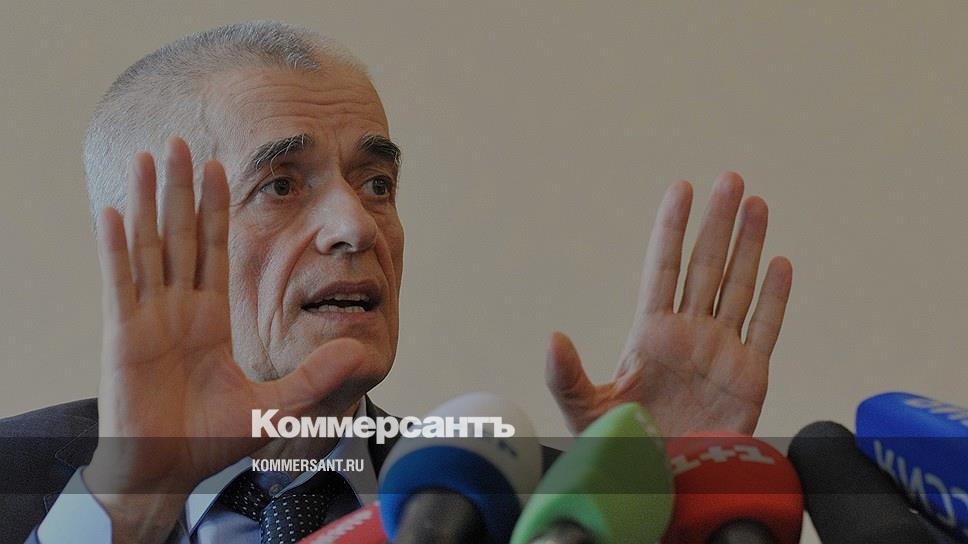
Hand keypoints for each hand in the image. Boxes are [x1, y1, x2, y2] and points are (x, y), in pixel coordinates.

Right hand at [86, 138, 364, 540]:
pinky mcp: (123, 332)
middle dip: (182, 189)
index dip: (217, 210)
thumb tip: (364, 352)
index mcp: (212, 317)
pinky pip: (120, 281)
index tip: (224, 168)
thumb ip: (317, 376)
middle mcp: (179, 307)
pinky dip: (115, 246)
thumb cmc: (214, 438)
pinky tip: (113, 210)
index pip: (216, 250)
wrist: (170, 468)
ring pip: (149, 245)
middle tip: (182, 141)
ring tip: (148, 155)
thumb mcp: (278, 405)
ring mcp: (149, 315)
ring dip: (147, 200)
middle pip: (181, 234)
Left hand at [545, 172, 791, 435]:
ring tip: (756, 204)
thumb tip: (554, 337)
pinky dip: (774, 297)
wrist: (665, 485)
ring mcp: (721, 351)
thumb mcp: (585, 412)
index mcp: (650, 334)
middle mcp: (689, 334)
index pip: (665, 268)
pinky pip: (765, 328)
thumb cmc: (622, 449)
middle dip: (718, 222)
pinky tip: (779, 263)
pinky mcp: (749, 376)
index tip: (681, 189)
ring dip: (748, 246)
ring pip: (738, 286)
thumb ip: (567, 375)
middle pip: (707, 266)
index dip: (673, 229)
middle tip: (730, 180)